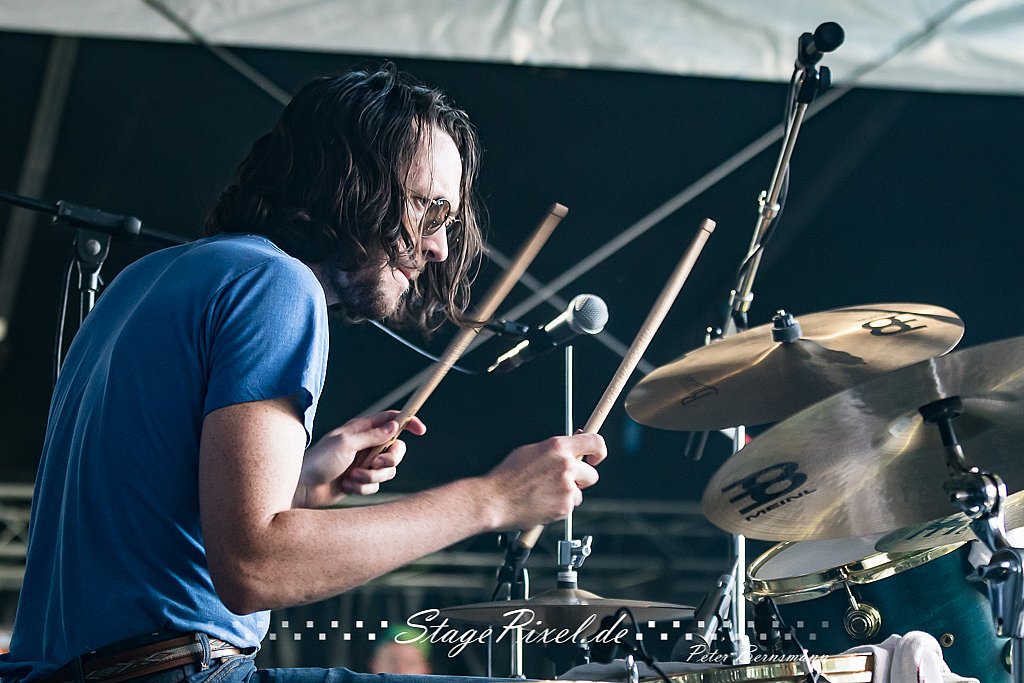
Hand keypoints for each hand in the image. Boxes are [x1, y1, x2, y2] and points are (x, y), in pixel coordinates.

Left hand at [292, 411, 425, 508]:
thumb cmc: (318, 460)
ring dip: (371, 477)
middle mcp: (366, 445)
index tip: (420, 430)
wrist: (303, 488)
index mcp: (362, 429)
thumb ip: (372, 435)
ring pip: (388, 470)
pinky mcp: (361, 481)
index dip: (408, 422)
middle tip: (375, 462)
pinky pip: (376, 486)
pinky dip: (362, 488)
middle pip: (396, 449)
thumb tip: (394, 425)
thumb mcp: (346, 443)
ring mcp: (364, 464)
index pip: (391, 420)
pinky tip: (346, 485)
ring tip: (352, 477)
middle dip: (389, 459)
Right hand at [484, 432, 606, 529]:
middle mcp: (566, 465)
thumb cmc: (507, 477)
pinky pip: (570, 506)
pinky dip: (560, 507)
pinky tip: (542, 503)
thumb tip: (568, 448)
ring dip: (568, 494)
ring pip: (579, 492)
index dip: (599, 451)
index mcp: (557, 447)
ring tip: (545, 494)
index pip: (595, 442)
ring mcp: (567, 487)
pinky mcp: (565, 506)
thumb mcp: (530, 452)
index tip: (596, 457)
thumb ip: (554, 450)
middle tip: (563, 482)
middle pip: (592, 474)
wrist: (495, 500)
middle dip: (581, 479)